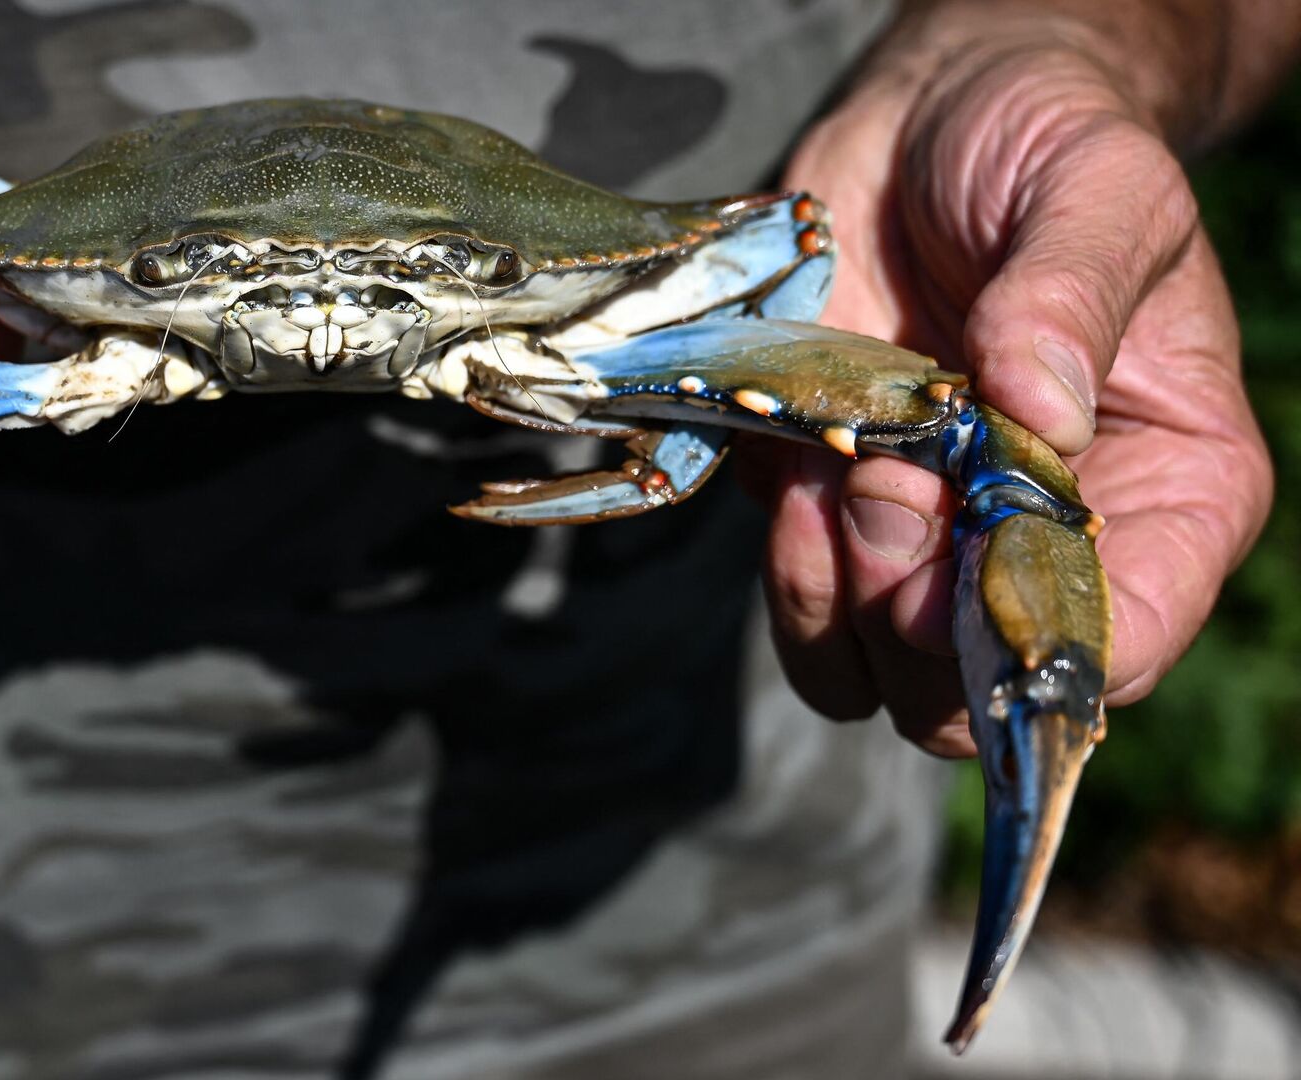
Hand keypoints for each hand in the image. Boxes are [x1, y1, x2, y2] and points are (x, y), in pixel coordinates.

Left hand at [768, 29, 1274, 753]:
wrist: (925, 120)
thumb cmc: (1043, 146)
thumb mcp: (1096, 186)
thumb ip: (1074, 294)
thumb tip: (1038, 408)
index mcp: (1170, 490)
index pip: (1122, 640)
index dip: (1032, 639)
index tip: (963, 564)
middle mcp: (1047, 543)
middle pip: (977, 690)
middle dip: (917, 621)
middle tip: (887, 494)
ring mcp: (931, 540)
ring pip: (872, 677)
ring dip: (835, 598)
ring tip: (838, 477)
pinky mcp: (830, 515)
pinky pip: (799, 604)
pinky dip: (783, 559)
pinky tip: (794, 461)